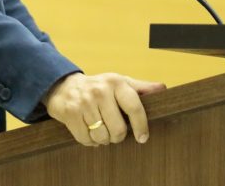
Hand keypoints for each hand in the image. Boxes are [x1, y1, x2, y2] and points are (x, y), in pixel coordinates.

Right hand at [43, 72, 165, 146]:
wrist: (63, 85)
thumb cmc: (98, 87)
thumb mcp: (119, 83)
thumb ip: (140, 87)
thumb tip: (162, 88)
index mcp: (115, 82)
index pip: (134, 107)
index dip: (141, 126)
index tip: (142, 137)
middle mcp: (99, 91)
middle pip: (118, 129)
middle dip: (117, 135)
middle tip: (113, 130)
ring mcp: (83, 102)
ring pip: (102, 137)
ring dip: (102, 139)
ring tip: (100, 129)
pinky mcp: (70, 113)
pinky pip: (86, 139)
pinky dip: (89, 141)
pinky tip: (88, 131)